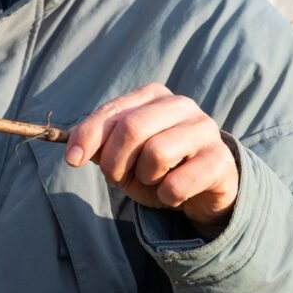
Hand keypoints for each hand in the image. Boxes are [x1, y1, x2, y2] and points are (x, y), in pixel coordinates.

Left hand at [65, 83, 238, 228]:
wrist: (201, 189)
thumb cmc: (154, 166)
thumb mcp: (120, 155)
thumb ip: (98, 146)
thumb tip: (73, 151)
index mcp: (152, 96)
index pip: (111, 112)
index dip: (86, 137)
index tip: (72, 160)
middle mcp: (181, 105)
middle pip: (132, 128)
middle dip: (114, 161)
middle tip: (117, 178)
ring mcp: (205, 129)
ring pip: (156, 153)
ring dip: (144, 177)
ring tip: (153, 180)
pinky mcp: (220, 160)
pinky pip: (177, 184)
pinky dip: (166, 196)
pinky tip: (174, 193)